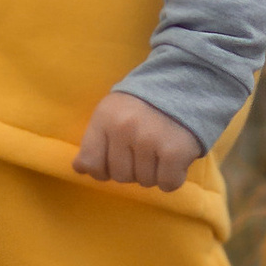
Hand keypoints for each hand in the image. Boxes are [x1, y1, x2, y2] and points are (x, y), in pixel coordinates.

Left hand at [73, 88, 203, 190]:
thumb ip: (95, 140)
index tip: (114, 161)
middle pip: (120, 176)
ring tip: (160, 149)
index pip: (91, 163)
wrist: (186, 81)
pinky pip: (167, 184)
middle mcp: (124, 128)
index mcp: (105, 117)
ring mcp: (150, 139)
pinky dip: (172, 177)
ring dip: (154, 172)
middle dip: (132, 170)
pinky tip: (174, 159)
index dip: (102, 170)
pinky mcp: (175, 151)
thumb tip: (79, 169)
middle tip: (144, 149)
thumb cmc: (144, 103)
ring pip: (145, 182)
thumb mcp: (113, 112)